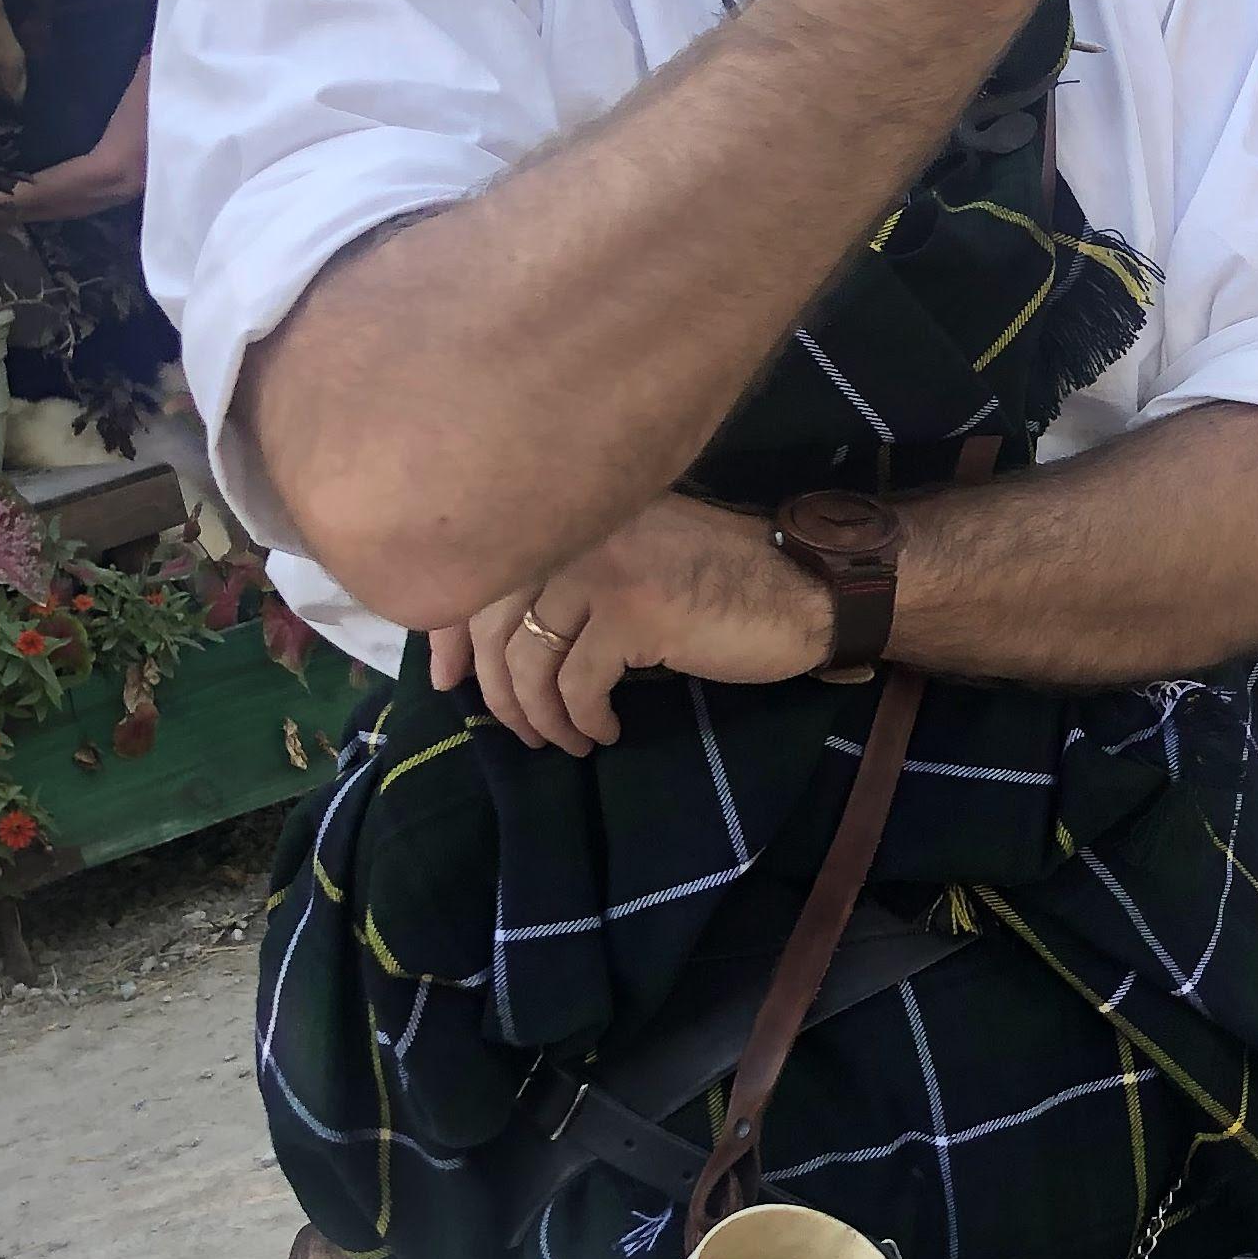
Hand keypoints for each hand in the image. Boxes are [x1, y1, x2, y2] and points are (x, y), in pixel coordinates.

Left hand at [429, 494, 832, 754]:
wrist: (812, 588)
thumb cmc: (731, 580)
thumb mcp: (639, 559)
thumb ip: (576, 576)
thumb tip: (496, 642)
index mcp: (578, 516)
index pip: (482, 572)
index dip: (447, 635)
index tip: (445, 681)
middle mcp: (582, 532)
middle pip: (492, 622)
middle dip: (493, 691)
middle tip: (517, 730)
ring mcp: (606, 569)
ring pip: (528, 660)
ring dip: (537, 716)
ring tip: (562, 741)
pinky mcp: (637, 614)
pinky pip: (578, 686)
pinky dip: (582, 720)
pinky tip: (604, 732)